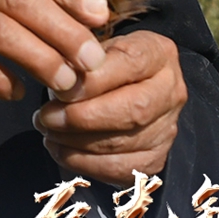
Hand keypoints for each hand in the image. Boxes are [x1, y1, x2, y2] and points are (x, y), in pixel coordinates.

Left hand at [32, 29, 186, 186]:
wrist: (126, 88)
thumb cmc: (103, 63)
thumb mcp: (94, 48)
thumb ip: (79, 59)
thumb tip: (60, 82)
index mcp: (159, 53)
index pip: (130, 63)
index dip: (93, 80)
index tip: (59, 90)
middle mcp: (171, 91)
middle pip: (133, 110)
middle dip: (83, 118)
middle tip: (46, 117)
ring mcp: (167, 128)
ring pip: (124, 143)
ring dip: (77, 142)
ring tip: (48, 132)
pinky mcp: (155, 158)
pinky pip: (121, 169)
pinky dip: (85, 163)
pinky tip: (60, 150)